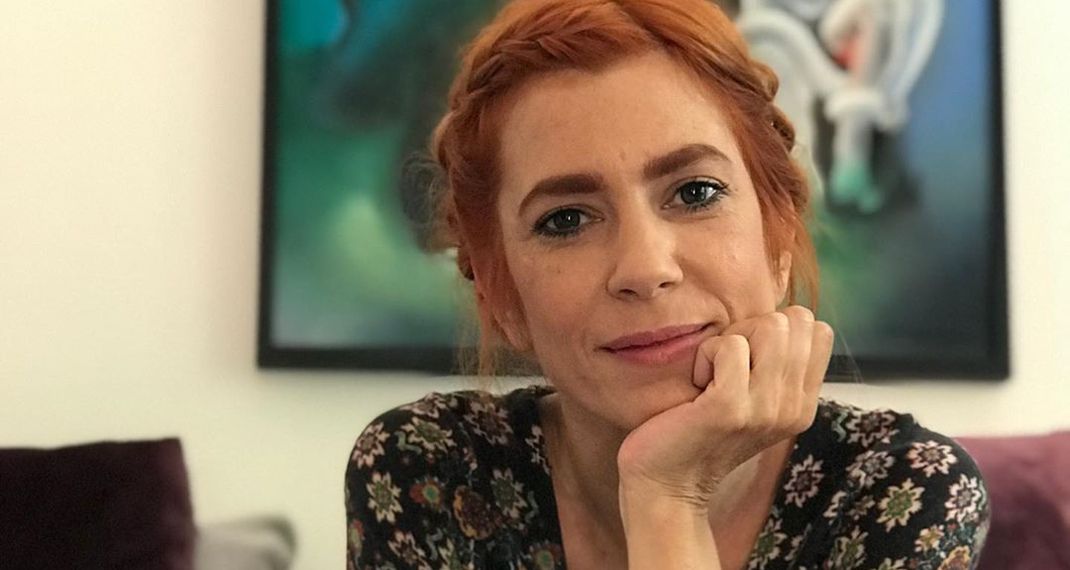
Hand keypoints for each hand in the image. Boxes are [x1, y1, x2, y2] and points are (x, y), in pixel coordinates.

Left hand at [616, 306, 833, 510]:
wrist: (666, 484)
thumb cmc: (698, 430)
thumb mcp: (753, 400)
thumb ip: (775, 365)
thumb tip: (783, 315)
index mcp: (803, 404)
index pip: (817, 329)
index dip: (776, 329)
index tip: (746, 360)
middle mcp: (793, 408)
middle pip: (793, 321)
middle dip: (751, 330)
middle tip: (725, 367)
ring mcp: (766, 409)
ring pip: (769, 325)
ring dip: (729, 341)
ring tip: (713, 376)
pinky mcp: (731, 408)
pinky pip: (728, 345)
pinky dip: (704, 356)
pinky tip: (697, 387)